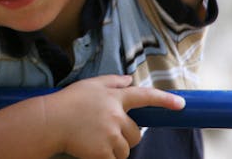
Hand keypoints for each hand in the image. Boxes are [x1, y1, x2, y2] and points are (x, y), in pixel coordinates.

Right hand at [42, 75, 184, 158]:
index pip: (145, 96)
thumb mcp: (91, 84)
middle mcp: (116, 115)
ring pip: (126, 149)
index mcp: (115, 97)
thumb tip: (130, 79)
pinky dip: (106, 158)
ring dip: (115, 148)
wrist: (50, 122)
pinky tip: (91, 149)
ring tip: (95, 140)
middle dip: (125, 135)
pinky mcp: (103, 151)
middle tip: (106, 132)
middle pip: (136, 133)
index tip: (181, 104)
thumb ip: (113, 81)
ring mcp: (111, 134)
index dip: (165, 100)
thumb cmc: (69, 102)